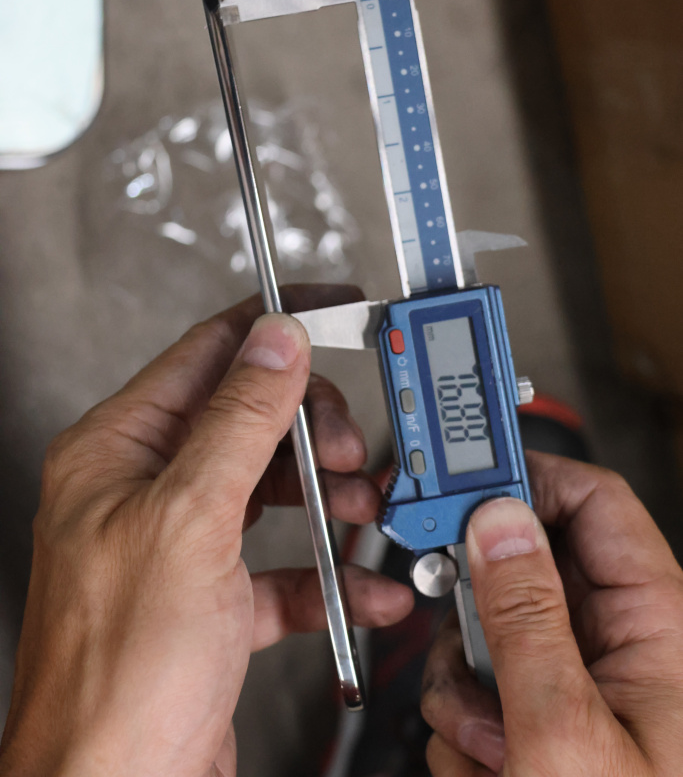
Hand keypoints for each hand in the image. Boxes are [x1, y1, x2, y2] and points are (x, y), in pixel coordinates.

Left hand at [0, 285, 412, 776]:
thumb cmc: (117, 679)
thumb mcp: (189, 522)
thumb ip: (239, 421)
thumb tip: (276, 341)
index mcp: (118, 452)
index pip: (207, 354)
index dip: (274, 326)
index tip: (332, 309)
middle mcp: (145, 494)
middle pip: (250, 422)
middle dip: (313, 433)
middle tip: (349, 453)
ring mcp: (181, 549)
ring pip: (273, 492)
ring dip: (330, 503)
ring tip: (365, 513)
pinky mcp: (212, 605)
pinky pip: (283, 568)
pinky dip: (329, 577)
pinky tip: (364, 591)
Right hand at [421, 451, 682, 774]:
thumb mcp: (568, 736)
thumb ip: (525, 618)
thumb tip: (494, 522)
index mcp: (658, 621)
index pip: (588, 501)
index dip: (521, 480)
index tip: (455, 489)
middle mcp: (624, 644)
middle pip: (524, 570)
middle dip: (480, 619)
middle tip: (469, 661)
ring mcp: (587, 689)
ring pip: (495, 637)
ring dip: (472, 693)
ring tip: (498, 752)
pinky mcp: (556, 726)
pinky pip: (490, 693)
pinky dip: (475, 731)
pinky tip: (498, 770)